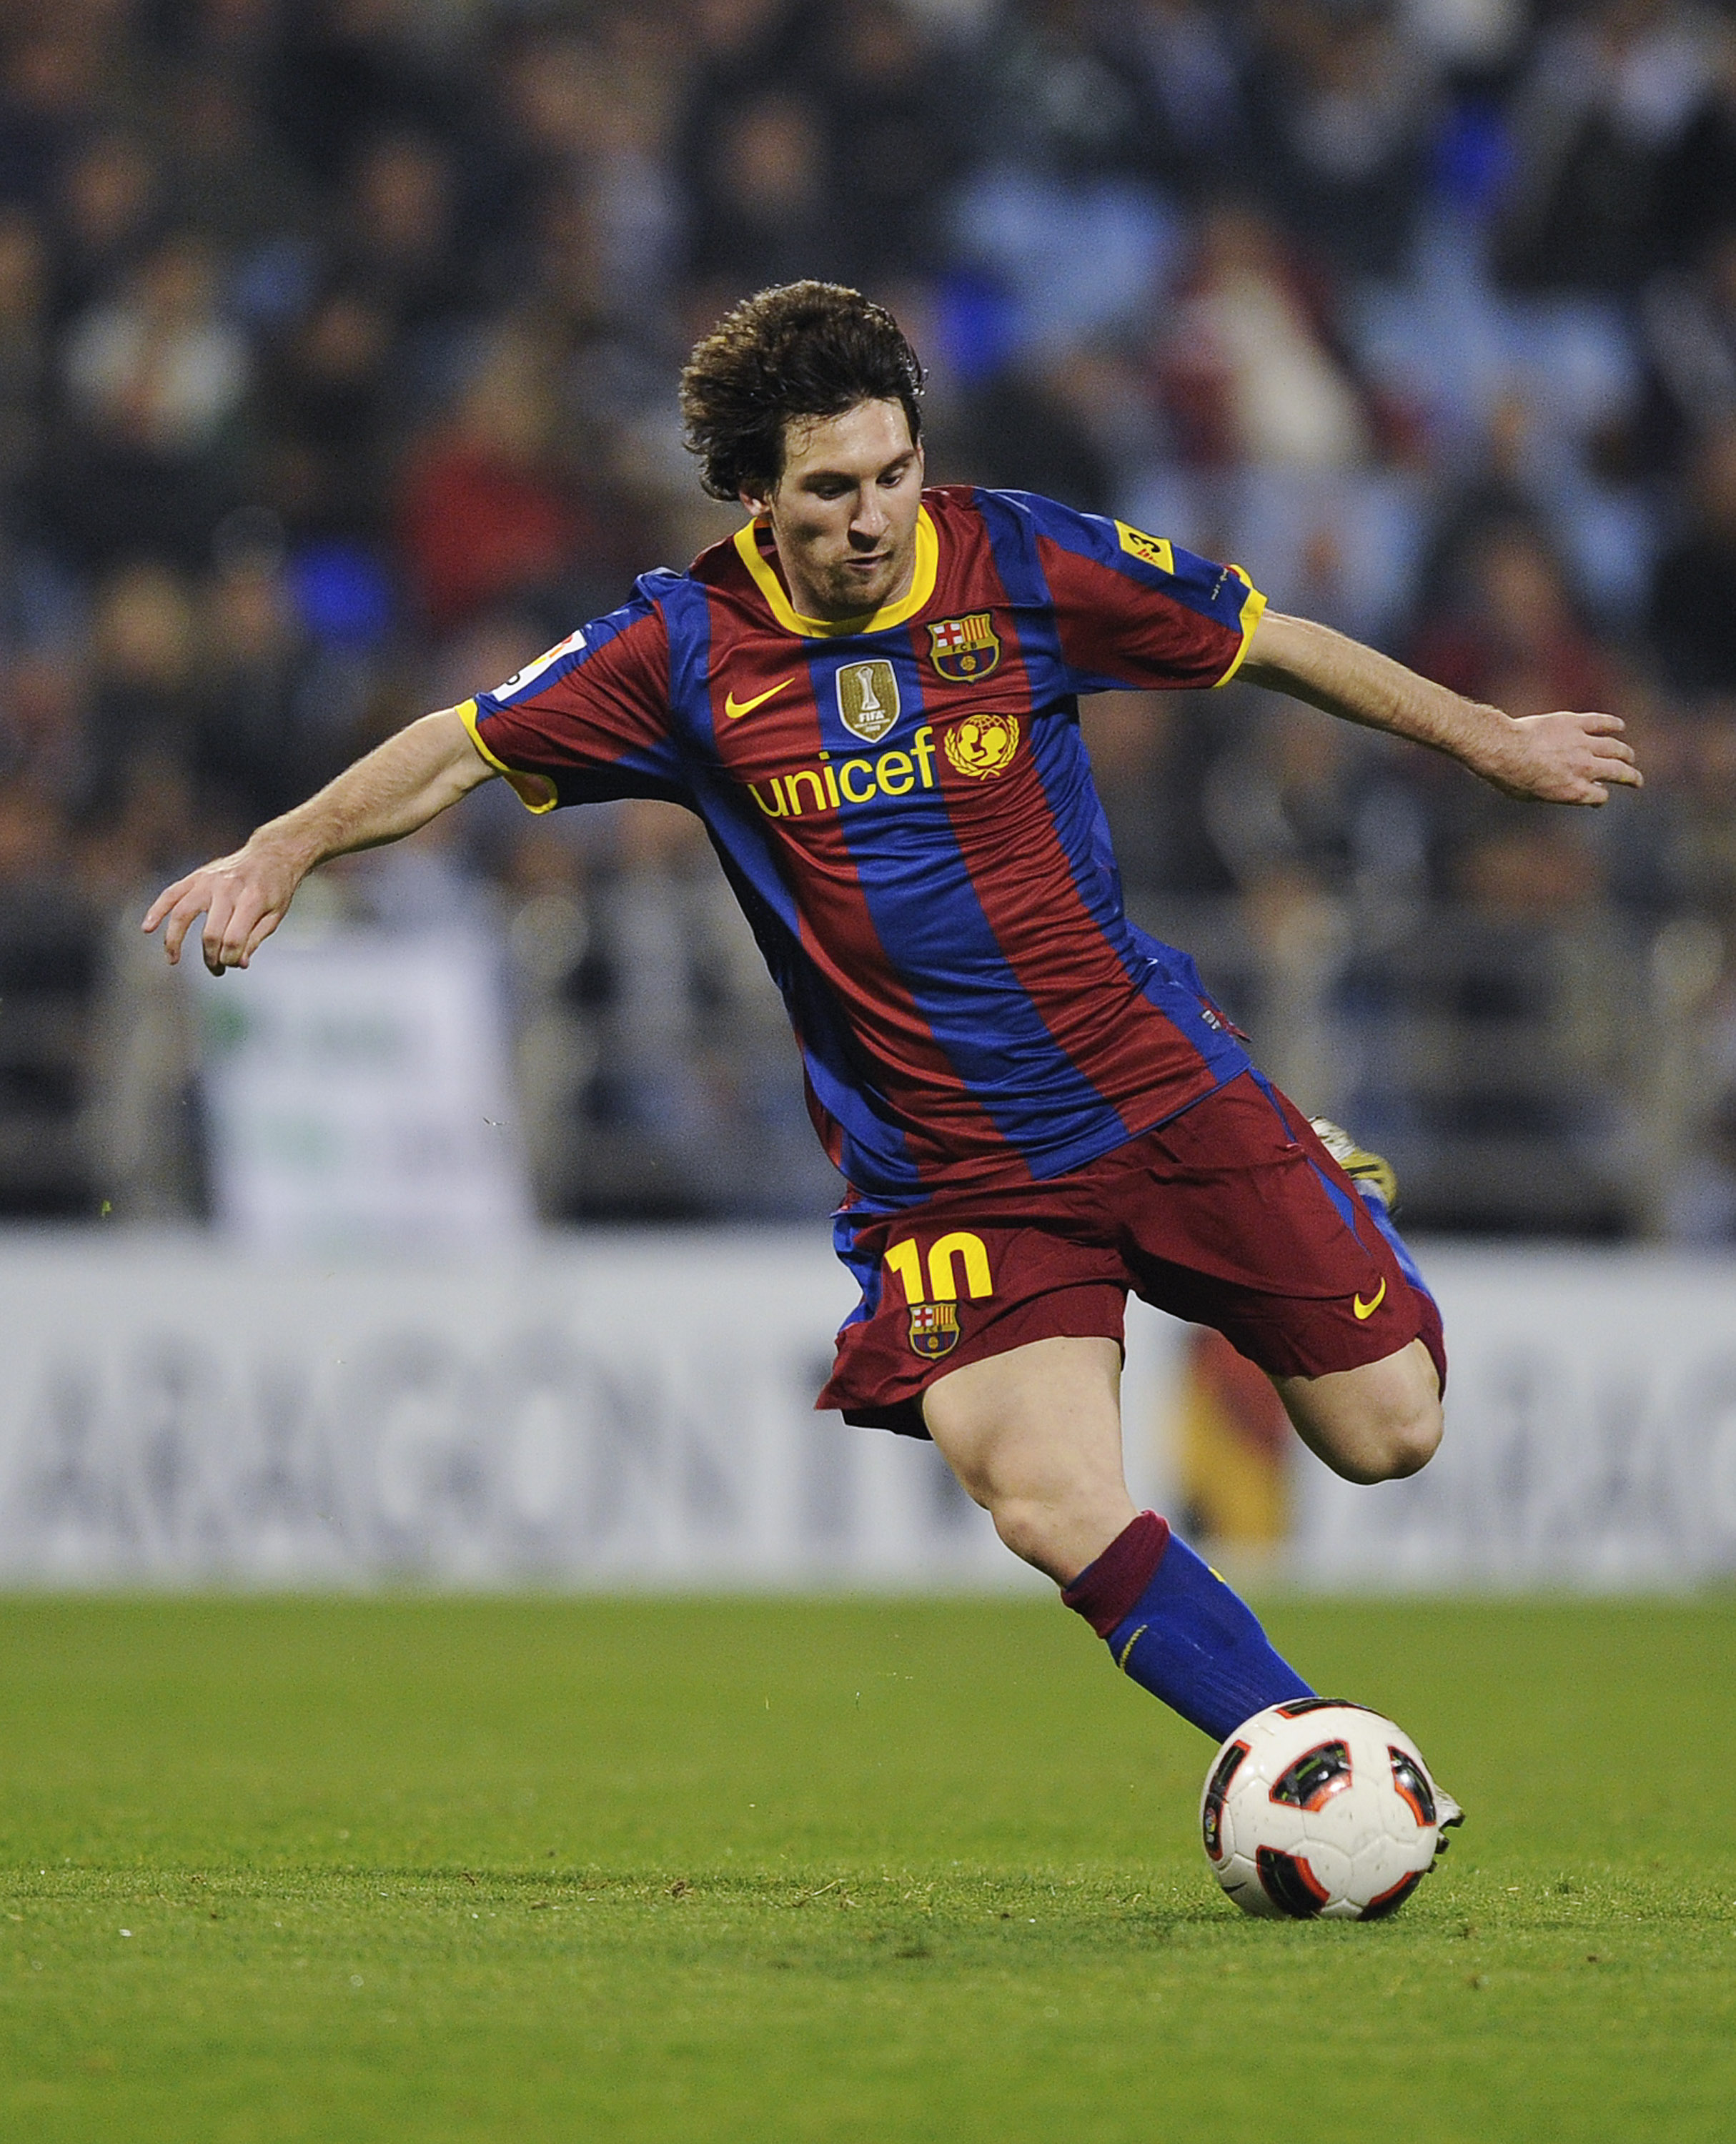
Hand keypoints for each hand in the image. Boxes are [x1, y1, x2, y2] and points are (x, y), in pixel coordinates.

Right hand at [142, 840, 303, 973]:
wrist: (271, 855)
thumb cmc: (275, 889)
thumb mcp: (275, 916)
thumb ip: (255, 939)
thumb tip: (238, 964)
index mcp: (252, 899)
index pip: (233, 939)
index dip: (230, 959)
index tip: (233, 965)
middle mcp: (228, 888)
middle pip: (210, 933)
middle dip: (211, 957)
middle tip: (215, 969)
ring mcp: (209, 880)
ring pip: (183, 913)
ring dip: (174, 940)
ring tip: (172, 959)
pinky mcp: (197, 876)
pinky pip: (171, 893)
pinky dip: (157, 910)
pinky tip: (147, 928)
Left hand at [1475, 710, 1643, 804]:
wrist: (1503, 749)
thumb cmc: (1511, 777)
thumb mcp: (1534, 796)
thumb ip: (1558, 794)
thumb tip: (1572, 793)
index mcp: (1575, 791)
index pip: (1600, 796)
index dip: (1600, 797)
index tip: (1598, 796)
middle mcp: (1584, 768)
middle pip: (1618, 772)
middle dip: (1631, 777)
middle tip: (1636, 780)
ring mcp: (1582, 744)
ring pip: (1615, 748)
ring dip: (1625, 753)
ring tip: (1629, 756)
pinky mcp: (1575, 723)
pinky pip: (1601, 722)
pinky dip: (1613, 724)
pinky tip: (1619, 727)